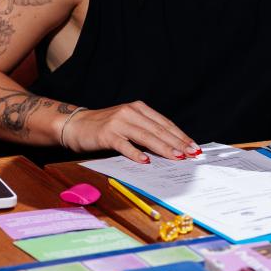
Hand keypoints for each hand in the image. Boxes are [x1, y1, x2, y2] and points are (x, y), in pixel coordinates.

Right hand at [60, 101, 200, 162]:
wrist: (76, 125)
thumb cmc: (105, 127)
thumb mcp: (128, 124)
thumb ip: (145, 132)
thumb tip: (171, 148)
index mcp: (139, 108)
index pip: (165, 123)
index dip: (180, 135)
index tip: (194, 147)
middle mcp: (130, 112)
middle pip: (158, 129)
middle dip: (177, 143)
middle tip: (191, 154)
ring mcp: (118, 122)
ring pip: (146, 136)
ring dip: (163, 148)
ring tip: (176, 157)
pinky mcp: (106, 134)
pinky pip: (124, 145)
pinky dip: (135, 153)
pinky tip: (145, 161)